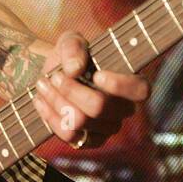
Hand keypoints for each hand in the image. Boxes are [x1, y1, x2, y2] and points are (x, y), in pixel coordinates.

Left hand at [32, 31, 148, 148]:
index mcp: (130, 83)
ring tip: (44, 85)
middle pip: (99, 107)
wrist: (54, 77)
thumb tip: (74, 69)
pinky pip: (68, 135)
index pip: (140, 90)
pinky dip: (50, 116)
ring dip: (56, 101)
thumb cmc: (72, 56)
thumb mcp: (71, 40)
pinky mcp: (88, 141)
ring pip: (79, 121)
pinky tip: (41, 100)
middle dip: (71, 90)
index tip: (97, 74)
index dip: (119, 85)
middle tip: (55, 76)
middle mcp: (123, 109)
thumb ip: (74, 47)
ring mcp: (107, 128)